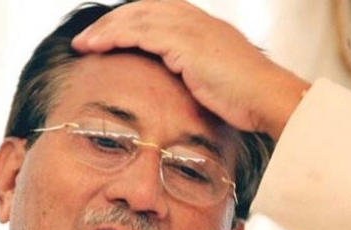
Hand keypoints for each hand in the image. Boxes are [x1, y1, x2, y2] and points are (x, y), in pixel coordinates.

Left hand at [72, 0, 309, 138]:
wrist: (267, 98)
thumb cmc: (247, 97)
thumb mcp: (217, 77)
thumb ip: (195, 71)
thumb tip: (178, 83)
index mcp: (201, 25)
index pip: (155, 13)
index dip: (129, 22)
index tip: (108, 37)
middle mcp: (193, 19)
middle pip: (141, 10)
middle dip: (111, 23)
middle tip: (86, 38)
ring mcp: (189, 28)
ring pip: (135, 18)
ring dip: (105, 29)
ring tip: (83, 43)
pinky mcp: (183, 43)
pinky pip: (138, 33)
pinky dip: (114, 37)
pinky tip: (96, 46)